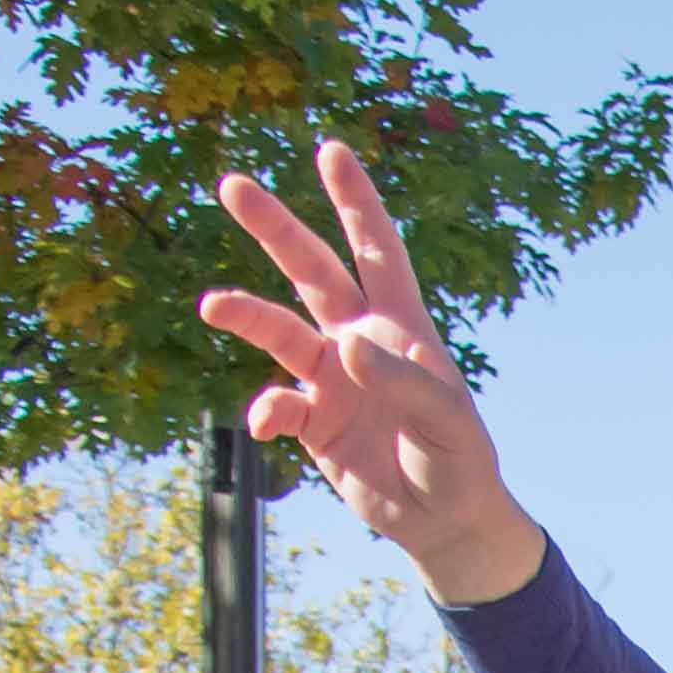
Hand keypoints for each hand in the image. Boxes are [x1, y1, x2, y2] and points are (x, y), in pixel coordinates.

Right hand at [199, 146, 548, 606]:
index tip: (330, 149)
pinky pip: (275, 403)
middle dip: (274, 228)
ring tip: (214, 304)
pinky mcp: (310, 420)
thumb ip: (403, 381)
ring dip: (247, 314)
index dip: (355, 201)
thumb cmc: (458, 462)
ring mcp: (330, 378)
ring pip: (278, 330)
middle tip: (231, 184)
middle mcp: (358, 340)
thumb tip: (347, 345)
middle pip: (311, 270)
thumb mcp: (445, 422)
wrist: (444, 522)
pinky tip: (266, 426)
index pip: (376, 251)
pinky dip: (265, 411)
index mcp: (401, 326)